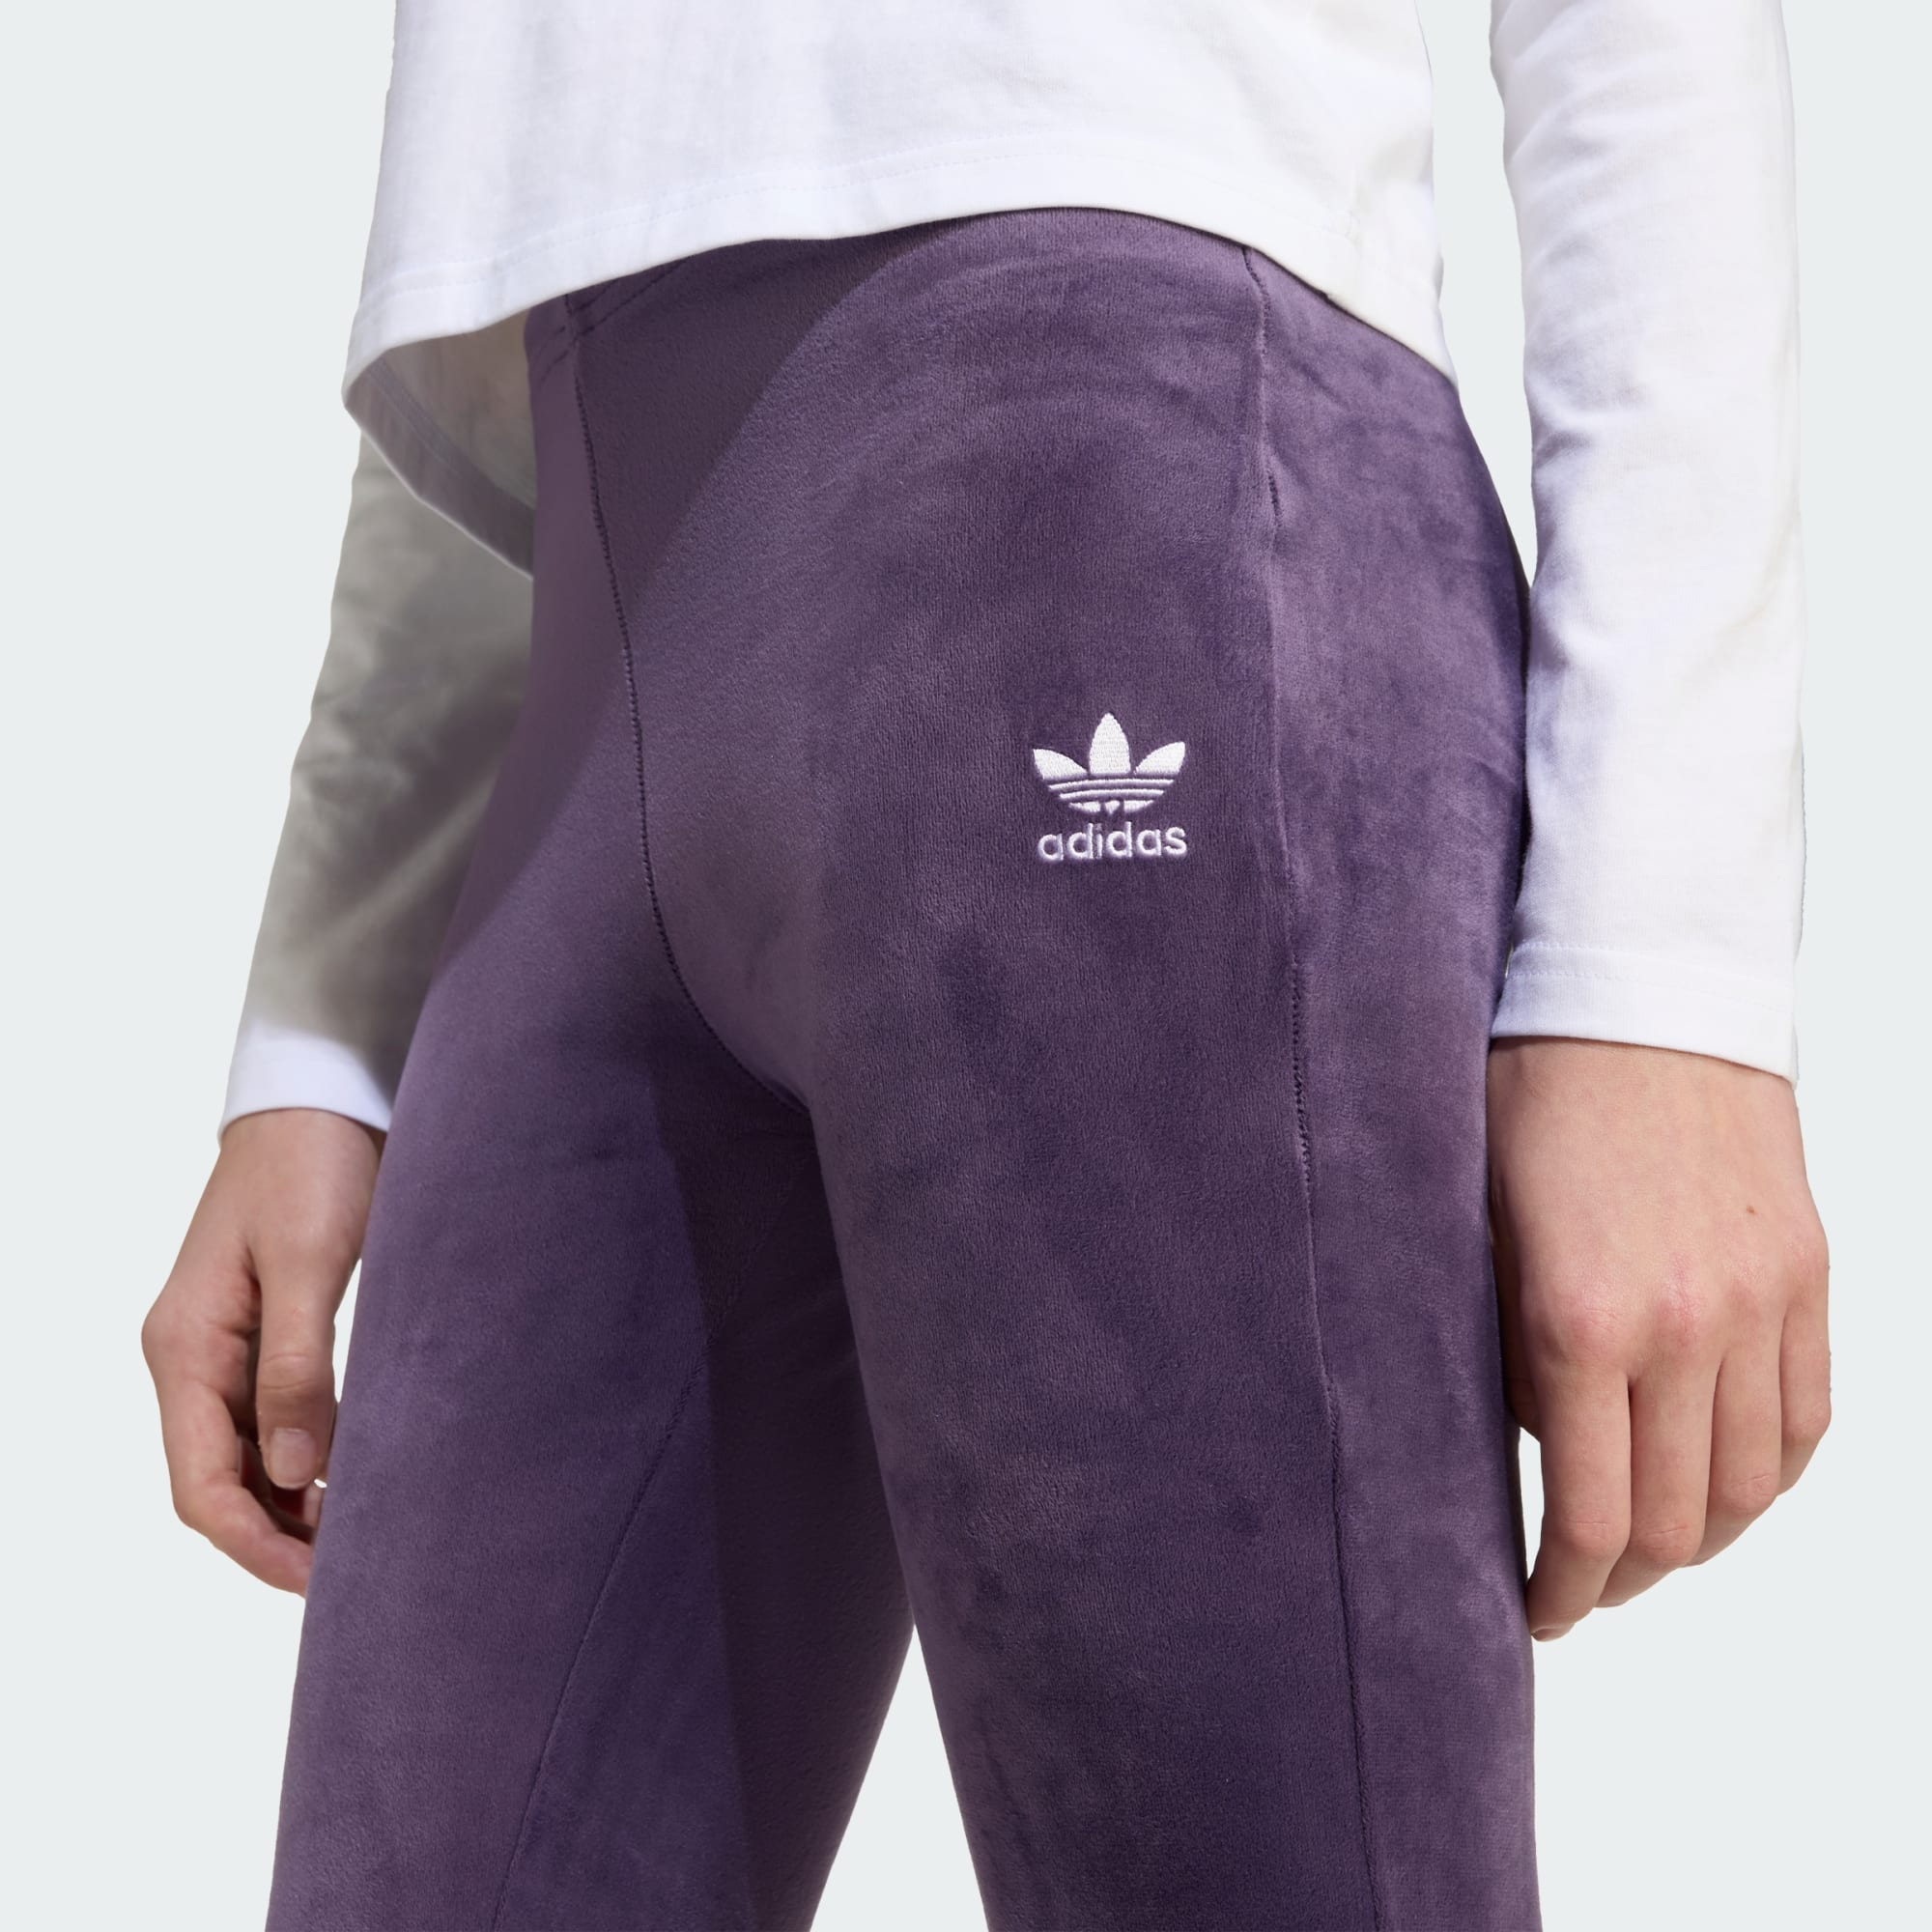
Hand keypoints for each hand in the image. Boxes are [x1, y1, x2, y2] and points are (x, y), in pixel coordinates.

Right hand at [142, 1109, 381, 1592]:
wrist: (320, 1095)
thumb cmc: (312, 1165)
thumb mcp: (308, 1263)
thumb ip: (296, 1369)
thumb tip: (297, 1477)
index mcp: (183, 1348)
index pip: (201, 1484)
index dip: (255, 1543)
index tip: (318, 1581)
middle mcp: (191, 1356)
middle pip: (218, 1481)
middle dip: (274, 1536)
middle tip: (350, 1576)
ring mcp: (224, 1344)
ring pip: (246, 1455)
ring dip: (292, 1503)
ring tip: (359, 1538)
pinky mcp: (263, 1328)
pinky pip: (271, 1417)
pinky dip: (307, 1456)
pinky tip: (355, 1476)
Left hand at [1486, 1039, 1829, 1640]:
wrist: (1636, 988)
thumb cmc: (1525, 1093)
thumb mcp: (1472, 1224)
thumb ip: (1497, 1348)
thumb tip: (1523, 1446)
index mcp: (1576, 1319)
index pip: (1591, 1518)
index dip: (1563, 1591)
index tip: (1537, 1612)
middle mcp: (1682, 1327)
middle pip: (1678, 1525)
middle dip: (1623, 1581)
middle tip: (1581, 1589)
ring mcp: (1761, 1303)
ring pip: (1754, 1488)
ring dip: (1702, 1541)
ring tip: (1650, 1547)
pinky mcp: (1810, 1274)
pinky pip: (1809, 1417)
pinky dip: (1771, 1474)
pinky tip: (1726, 1481)